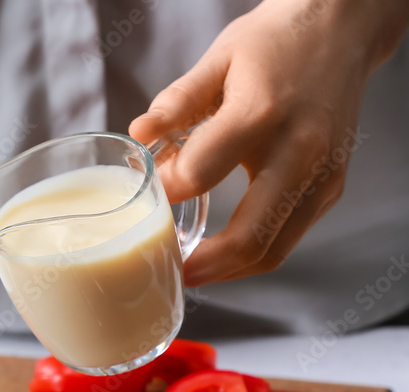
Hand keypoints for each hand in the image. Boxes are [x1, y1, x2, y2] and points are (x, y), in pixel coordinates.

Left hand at [130, 0, 408, 285]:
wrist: (342, 30)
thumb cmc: (276, 43)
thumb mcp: (219, 58)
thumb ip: (177, 102)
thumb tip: (138, 134)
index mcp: (261, 113)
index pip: (199, 173)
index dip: (165, 190)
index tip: (144, 195)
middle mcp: (300, 151)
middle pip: (250, 237)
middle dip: (204, 265)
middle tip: (167, 271)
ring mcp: (322, 175)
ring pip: (273, 250)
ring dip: (228, 271)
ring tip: (190, 271)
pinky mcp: (331, 188)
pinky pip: (288, 238)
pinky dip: (252, 254)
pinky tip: (221, 252)